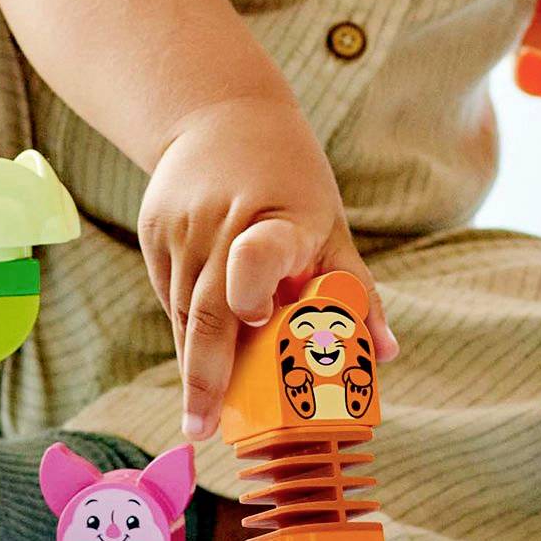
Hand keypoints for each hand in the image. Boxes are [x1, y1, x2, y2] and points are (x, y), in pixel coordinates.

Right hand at [139, 95, 396, 437]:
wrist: (220, 112)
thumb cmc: (290, 179)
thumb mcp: (330, 223)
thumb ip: (355, 288)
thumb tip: (386, 354)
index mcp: (278, 217)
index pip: (259, 254)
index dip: (253, 289)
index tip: (257, 319)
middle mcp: (222, 222)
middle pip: (207, 307)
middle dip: (204, 375)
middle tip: (204, 428)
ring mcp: (181, 226)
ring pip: (182, 310)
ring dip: (192, 362)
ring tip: (202, 413)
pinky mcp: (154, 230)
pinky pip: (168, 294)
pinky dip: (183, 329)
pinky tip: (195, 359)